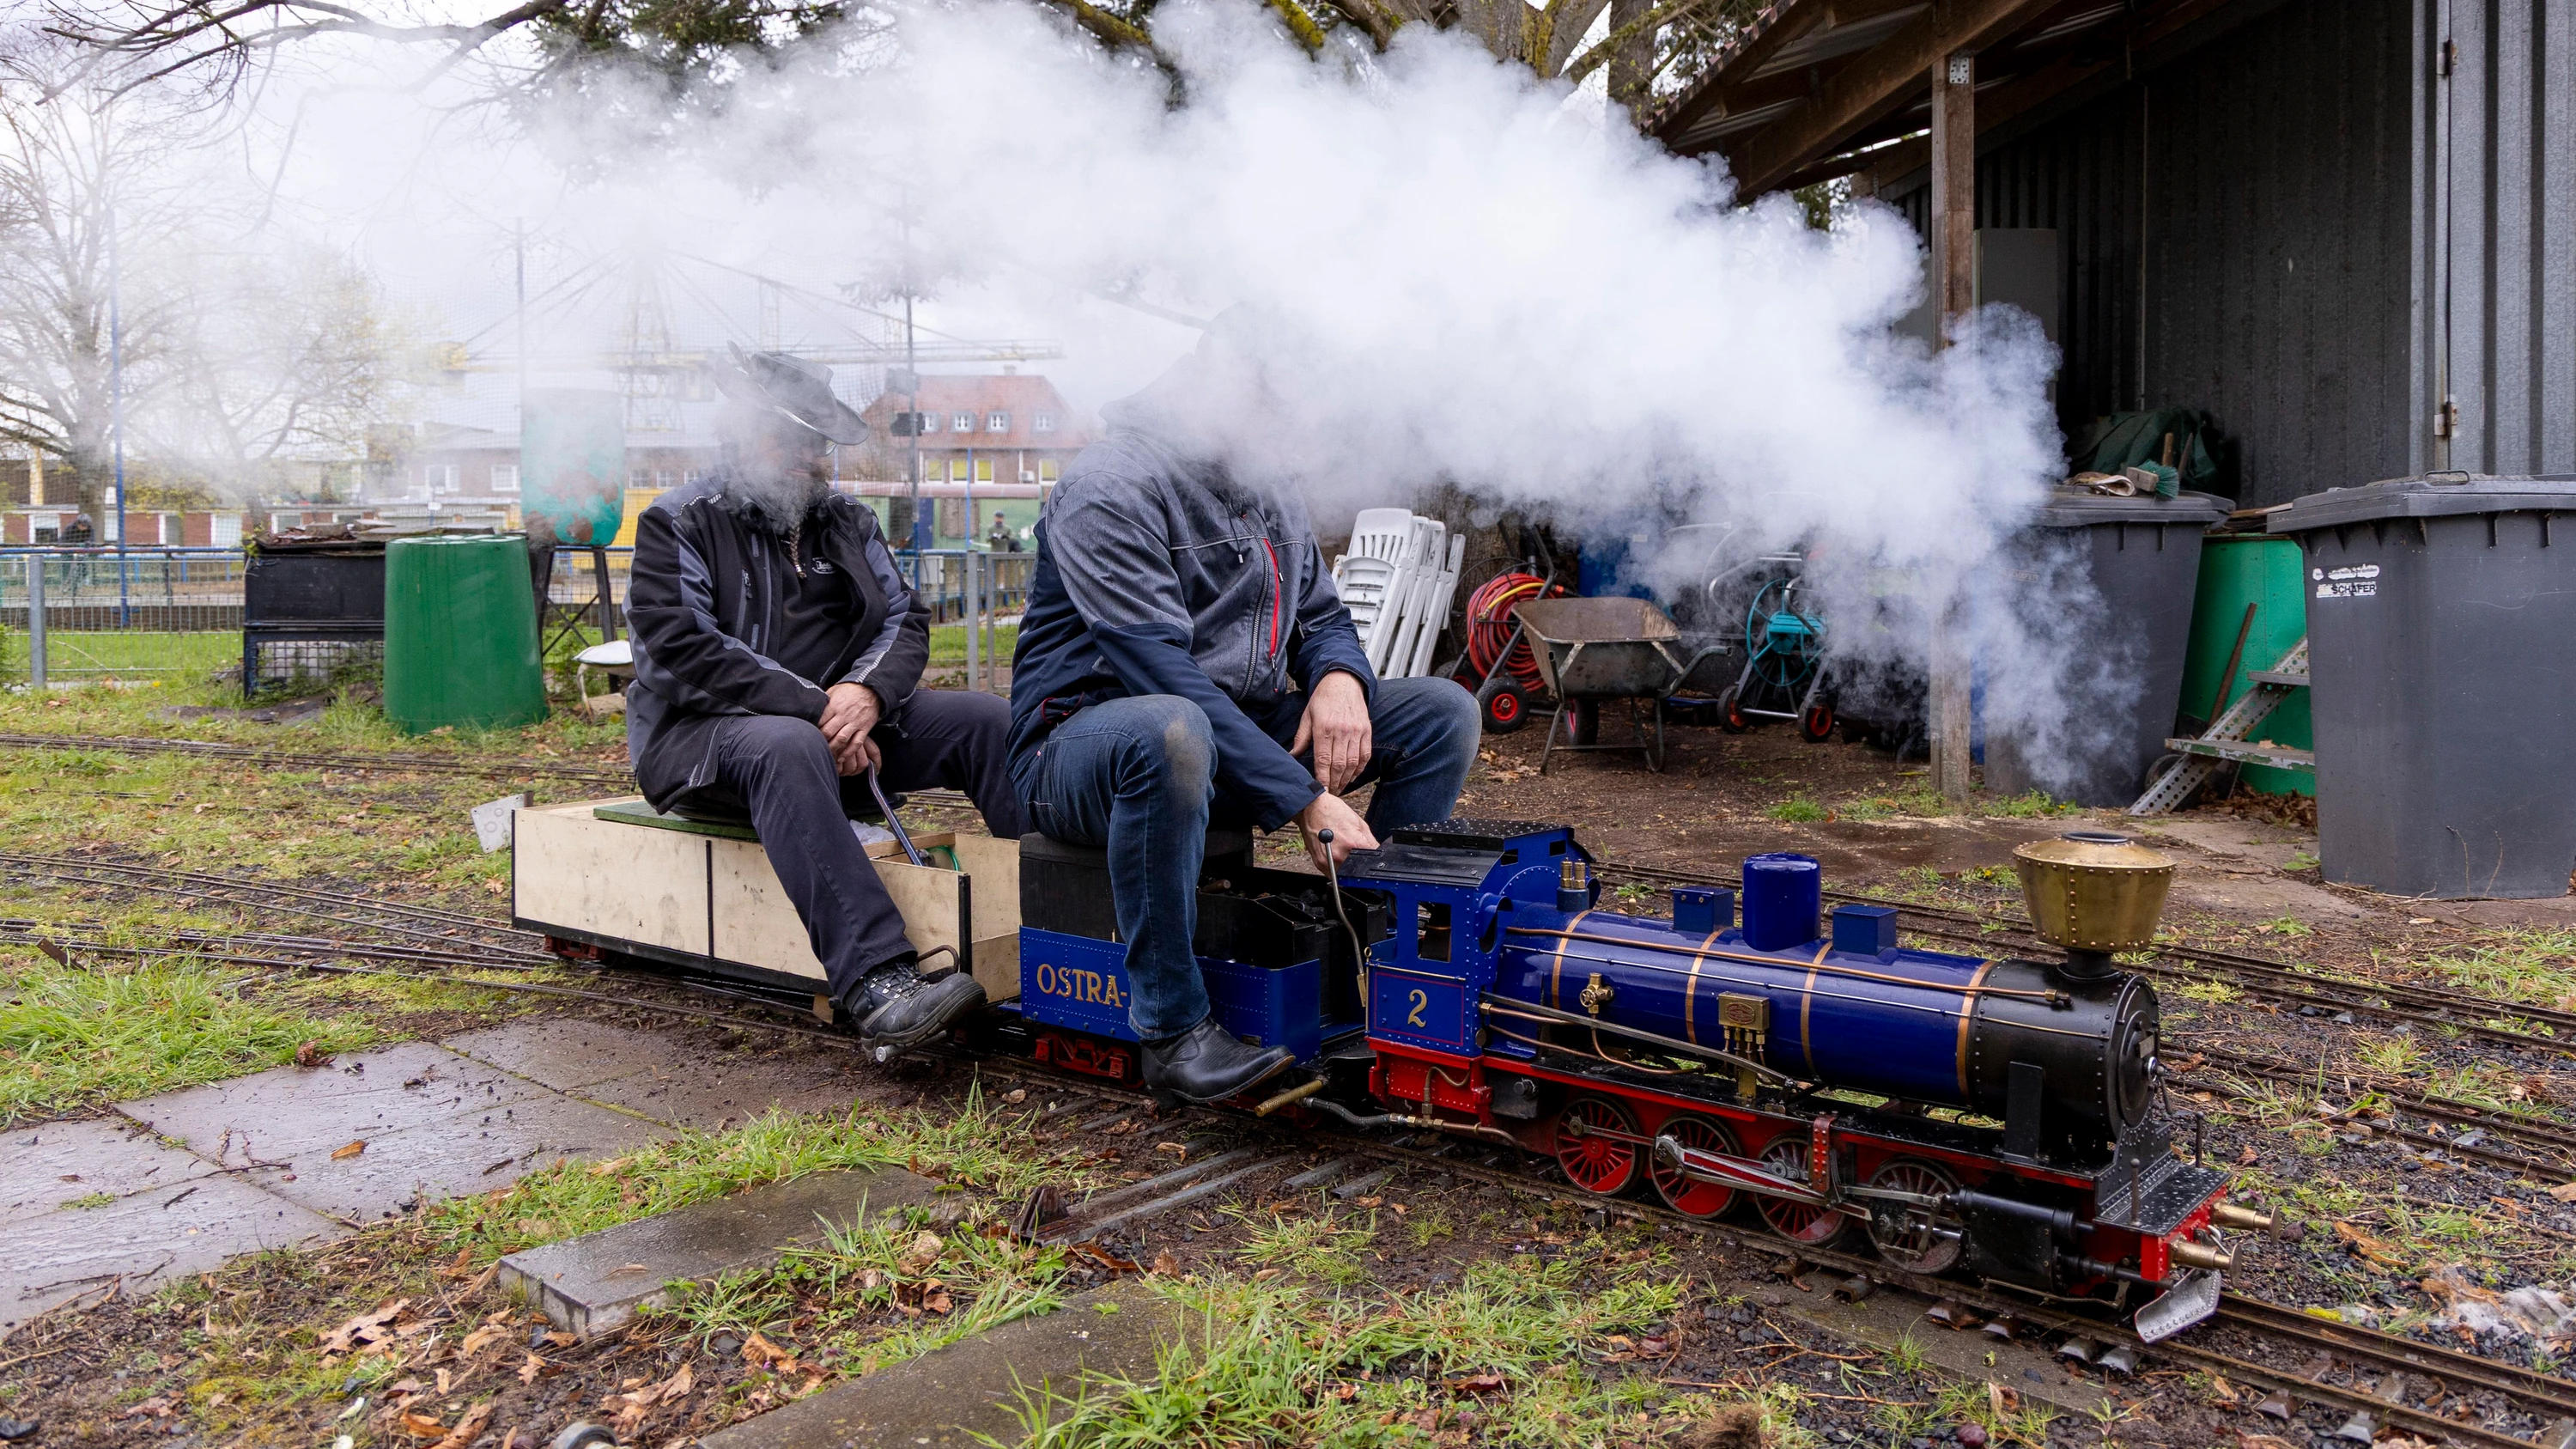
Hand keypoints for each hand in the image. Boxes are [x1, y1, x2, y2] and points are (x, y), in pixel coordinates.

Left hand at [819, 682, 883, 777]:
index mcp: (834, 706)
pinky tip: (841, 758)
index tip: (809, 735)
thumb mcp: (833, 691)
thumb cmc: (849, 691)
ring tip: (826, 755)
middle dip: (821, 741)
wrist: (870, 689)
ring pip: (841, 739)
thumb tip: (810, 710)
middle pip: (829, 732)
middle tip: (815, 747)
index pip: (820, 721)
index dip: (813, 730)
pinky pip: (856, 743)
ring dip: (833, 749)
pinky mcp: (864, 728)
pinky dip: (848, 752)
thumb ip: (823, 702)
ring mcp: (855, 722)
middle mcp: (844, 715)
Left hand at [1289, 670, 1372, 793]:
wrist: (1343, 682)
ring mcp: (1356, 731)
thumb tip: (1291, 756)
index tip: (1320, 791)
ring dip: (1346, 779)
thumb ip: (1301, 738)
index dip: (1322, 779)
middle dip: (1334, 783)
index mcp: (1324, 728)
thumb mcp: (1307, 716)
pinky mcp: (1367, 731)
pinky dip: (1359, 769)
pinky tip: (1352, 776)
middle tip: (1330, 794)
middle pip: (1339, 765)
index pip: (1323, 760)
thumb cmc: (1323, 699)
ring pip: (1353, 763)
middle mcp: (1342, 731)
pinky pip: (1365, 755)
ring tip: (1339, 788)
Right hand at [1295, 792, 1375, 869]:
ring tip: (1344, 853)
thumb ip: (1372, 842)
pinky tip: (1336, 857)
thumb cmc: (1332, 812)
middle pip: (1358, 871)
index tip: (1372, 858)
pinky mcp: (1319, 864)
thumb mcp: (1359, 823)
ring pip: (1345, 876)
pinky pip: (1333, 875)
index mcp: (1353, 843)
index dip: (1373, 860)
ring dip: (1348, 870)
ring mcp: (1328, 861)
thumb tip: (1379, 853)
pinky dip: (1337, 869)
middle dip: (1360, 864)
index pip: (1371, 862)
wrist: (1311, 809)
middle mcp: (1339, 855)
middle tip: (1354, 852)